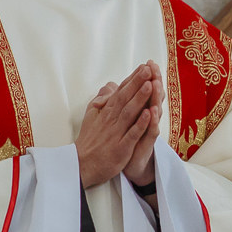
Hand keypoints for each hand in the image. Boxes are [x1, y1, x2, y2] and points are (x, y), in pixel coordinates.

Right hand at [77, 63, 162, 187]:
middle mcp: (111, 119)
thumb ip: (102, 100)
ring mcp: (116, 133)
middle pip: (126, 98)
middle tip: (149, 68)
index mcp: (107, 112)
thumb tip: (110, 85)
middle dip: (137, 83)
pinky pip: (131, 134)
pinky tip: (148, 114)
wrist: (81, 166)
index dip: (133, 79)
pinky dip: (140, 124)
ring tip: (150, 84)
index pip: (121, 92)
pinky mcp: (121, 148)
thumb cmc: (90, 141)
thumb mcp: (92, 117)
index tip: (144, 66)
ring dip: (140, 99)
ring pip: (129, 113)